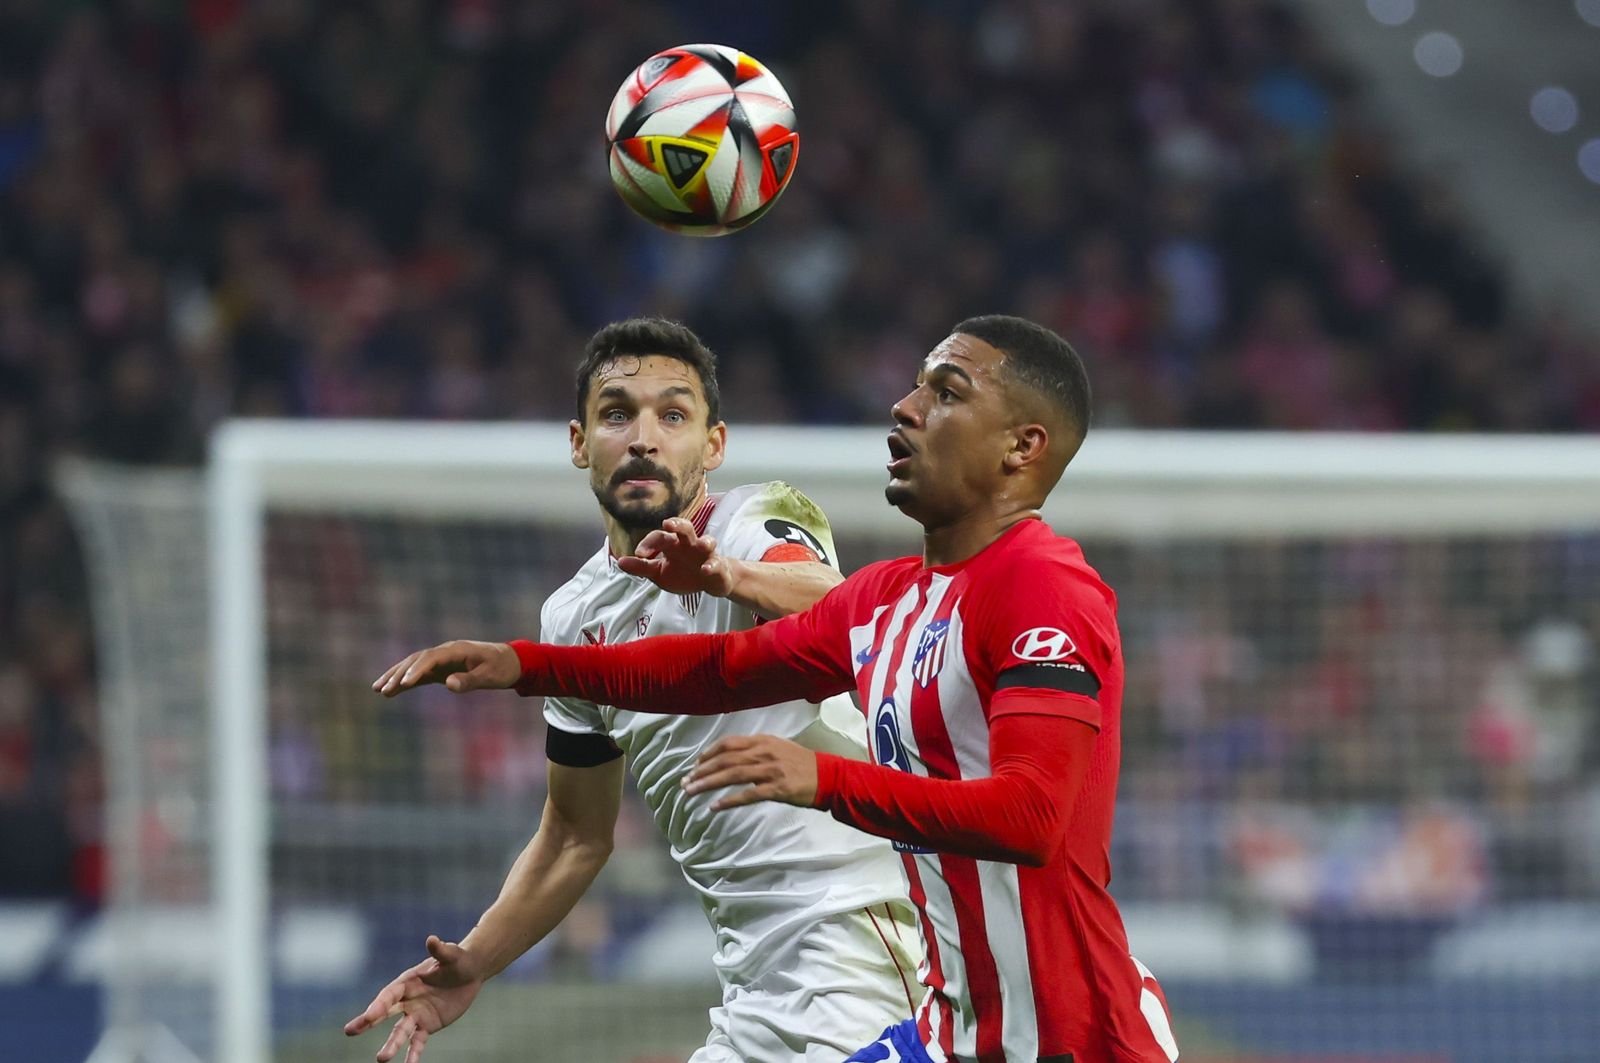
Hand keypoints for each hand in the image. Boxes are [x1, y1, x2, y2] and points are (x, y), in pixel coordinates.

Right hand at [343, 935, 484, 1062]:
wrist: (470, 972)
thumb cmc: (459, 960)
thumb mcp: (452, 955)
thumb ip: (441, 951)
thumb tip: (433, 939)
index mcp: (408, 981)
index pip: (390, 994)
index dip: (379, 1004)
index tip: (369, 1016)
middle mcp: (407, 999)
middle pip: (384, 1012)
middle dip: (367, 1021)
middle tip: (350, 1031)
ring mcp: (416, 1014)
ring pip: (400, 1032)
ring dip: (391, 1045)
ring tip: (381, 1059)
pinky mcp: (428, 1025)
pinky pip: (418, 1041)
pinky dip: (413, 1054)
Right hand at [373, 640, 519, 696]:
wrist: (510, 661)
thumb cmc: (502, 668)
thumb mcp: (490, 676)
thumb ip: (470, 680)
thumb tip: (449, 685)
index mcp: (457, 650)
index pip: (431, 658)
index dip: (417, 670)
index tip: (405, 684)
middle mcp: (446, 651)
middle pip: (417, 659)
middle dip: (399, 674)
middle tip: (383, 689)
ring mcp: (442, 659)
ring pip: (414, 665)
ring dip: (396, 676)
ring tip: (377, 689)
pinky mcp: (442, 669)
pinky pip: (420, 674)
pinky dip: (406, 681)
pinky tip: (391, 691)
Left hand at [615, 517, 736, 596]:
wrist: (708, 583)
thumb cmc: (683, 573)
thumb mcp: (658, 573)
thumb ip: (641, 567)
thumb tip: (620, 562)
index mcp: (673, 544)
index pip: (659, 537)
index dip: (648, 543)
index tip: (639, 553)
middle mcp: (690, 545)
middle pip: (685, 528)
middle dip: (678, 524)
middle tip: (668, 524)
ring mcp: (706, 555)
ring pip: (708, 541)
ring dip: (705, 541)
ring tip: (701, 544)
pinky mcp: (718, 567)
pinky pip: (716, 564)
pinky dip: (712, 565)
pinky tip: (706, 569)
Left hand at [682, 734, 818, 810]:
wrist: (828, 776)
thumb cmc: (801, 763)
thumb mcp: (778, 747)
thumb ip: (756, 749)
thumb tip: (732, 757)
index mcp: (763, 741)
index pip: (728, 743)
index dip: (709, 754)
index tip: (696, 764)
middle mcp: (764, 753)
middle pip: (726, 759)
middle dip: (702, 771)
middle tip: (685, 782)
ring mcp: (770, 771)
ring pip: (732, 775)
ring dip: (708, 784)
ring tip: (691, 792)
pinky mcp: (777, 789)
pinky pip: (748, 795)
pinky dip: (729, 801)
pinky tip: (715, 807)